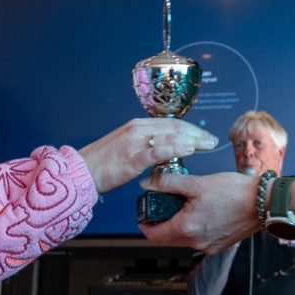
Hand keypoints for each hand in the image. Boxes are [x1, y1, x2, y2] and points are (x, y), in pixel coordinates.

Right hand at [79, 118, 217, 193]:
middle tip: (212, 140)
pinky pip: (159, 150)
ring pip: (171, 136)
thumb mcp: (125, 147)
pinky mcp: (133, 156)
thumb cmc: (103, 163)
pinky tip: (190, 149)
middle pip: (175, 127)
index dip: (190, 128)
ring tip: (208, 144)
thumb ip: (143, 146)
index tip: (204, 135)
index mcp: (137, 125)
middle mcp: (138, 128)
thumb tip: (161, 151)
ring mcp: (136, 141)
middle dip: (197, 133)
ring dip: (193, 139)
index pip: (170, 123)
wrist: (82, 171)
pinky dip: (177, 148)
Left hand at [137, 169, 258, 253]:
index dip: (144, 226)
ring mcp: (209, 246)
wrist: (263, 203)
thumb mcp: (197, 182)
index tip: (143, 215)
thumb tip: (148, 183)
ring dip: (178, 225)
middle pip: (168, 238)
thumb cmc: (234, 192)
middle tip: (161, 206)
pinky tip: (201, 211)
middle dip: (161, 224)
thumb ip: (169, 183)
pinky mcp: (219, 245)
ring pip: (183, 238)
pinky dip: (194, 228)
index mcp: (187, 228)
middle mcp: (196, 242)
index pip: (154, 236)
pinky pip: (199, 239)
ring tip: (183, 205)